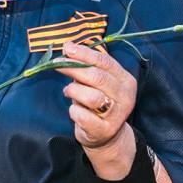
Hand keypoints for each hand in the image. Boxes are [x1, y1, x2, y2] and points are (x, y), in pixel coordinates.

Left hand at [59, 41, 137, 177]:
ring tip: (68, 92)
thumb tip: (68, 46)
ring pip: (91, 97)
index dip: (84, 54)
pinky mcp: (104, 130)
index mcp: (125, 80)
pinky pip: (83, 116)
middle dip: (74, 69)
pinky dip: (74, 111)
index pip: (105, 62)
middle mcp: (125, 97)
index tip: (67, 48)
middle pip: (97, 77)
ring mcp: (117, 115)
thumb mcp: (96, 82)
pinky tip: (74, 110)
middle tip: (57, 65)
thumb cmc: (97, 102)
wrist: (105, 135)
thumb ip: (86, 66)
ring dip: (74, 91)